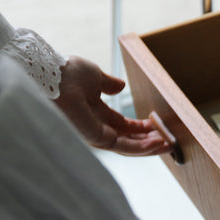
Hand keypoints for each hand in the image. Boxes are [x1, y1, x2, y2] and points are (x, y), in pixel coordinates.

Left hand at [54, 56, 171, 155]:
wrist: (51, 75)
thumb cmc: (67, 73)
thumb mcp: (95, 75)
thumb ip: (109, 83)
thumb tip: (121, 86)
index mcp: (96, 111)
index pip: (123, 125)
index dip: (141, 127)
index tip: (158, 125)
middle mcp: (96, 126)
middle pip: (128, 139)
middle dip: (149, 141)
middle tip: (169, 141)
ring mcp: (96, 134)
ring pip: (128, 146)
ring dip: (150, 147)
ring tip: (168, 145)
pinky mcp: (96, 139)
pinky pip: (123, 146)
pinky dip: (141, 147)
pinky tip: (157, 143)